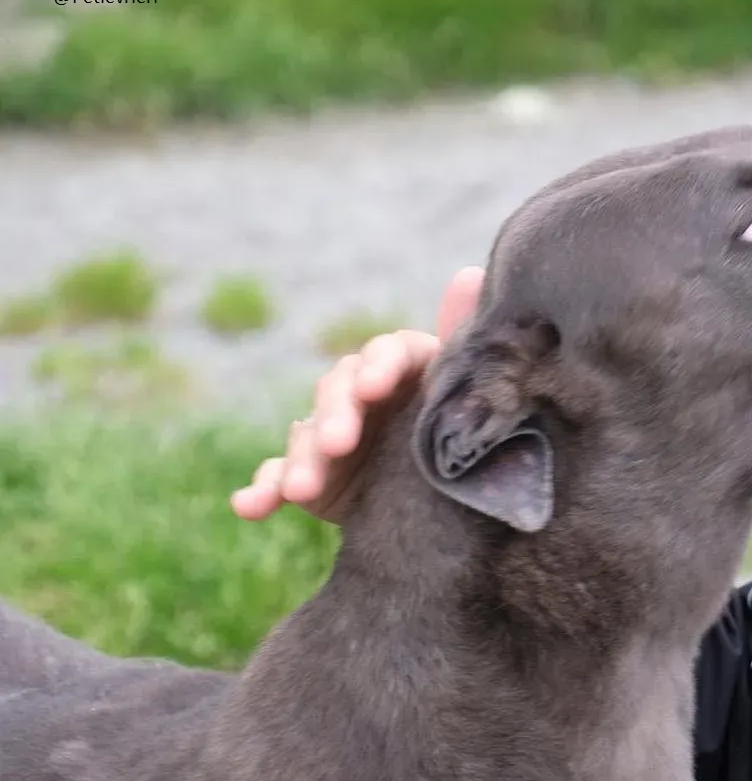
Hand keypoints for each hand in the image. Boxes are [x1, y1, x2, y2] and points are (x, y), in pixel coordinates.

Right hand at [230, 266, 483, 523]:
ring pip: (306, 438)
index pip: (387, 354)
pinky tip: (251, 506)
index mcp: (403, 370)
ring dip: (301, 461)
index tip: (375, 387)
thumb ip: (464, 337)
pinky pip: (279, 479)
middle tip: (338, 443)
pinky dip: (262, 491)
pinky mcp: (311, 475)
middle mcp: (361, 396)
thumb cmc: (463, 437)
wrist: (452, 505)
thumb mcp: (466, 394)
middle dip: (335, 417)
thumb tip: (471, 274)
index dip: (379, 367)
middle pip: (338, 392)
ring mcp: (331, 436)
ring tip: (300, 488)